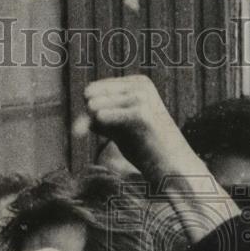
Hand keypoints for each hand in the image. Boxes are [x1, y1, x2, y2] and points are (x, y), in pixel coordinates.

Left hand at [83, 75, 199, 180]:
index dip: (90, 114)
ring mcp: (142, 97)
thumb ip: (98, 121)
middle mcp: (140, 84)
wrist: (174, 167)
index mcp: (136, 83)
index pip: (92, 90)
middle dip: (91, 119)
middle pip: (90, 95)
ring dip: (100, 128)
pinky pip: (101, 118)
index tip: (102, 130)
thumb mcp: (119, 129)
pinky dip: (105, 132)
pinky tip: (126, 139)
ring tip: (124, 138)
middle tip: (111, 136)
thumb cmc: (147, 149)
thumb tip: (75, 126)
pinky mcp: (140, 113)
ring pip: (93, 106)